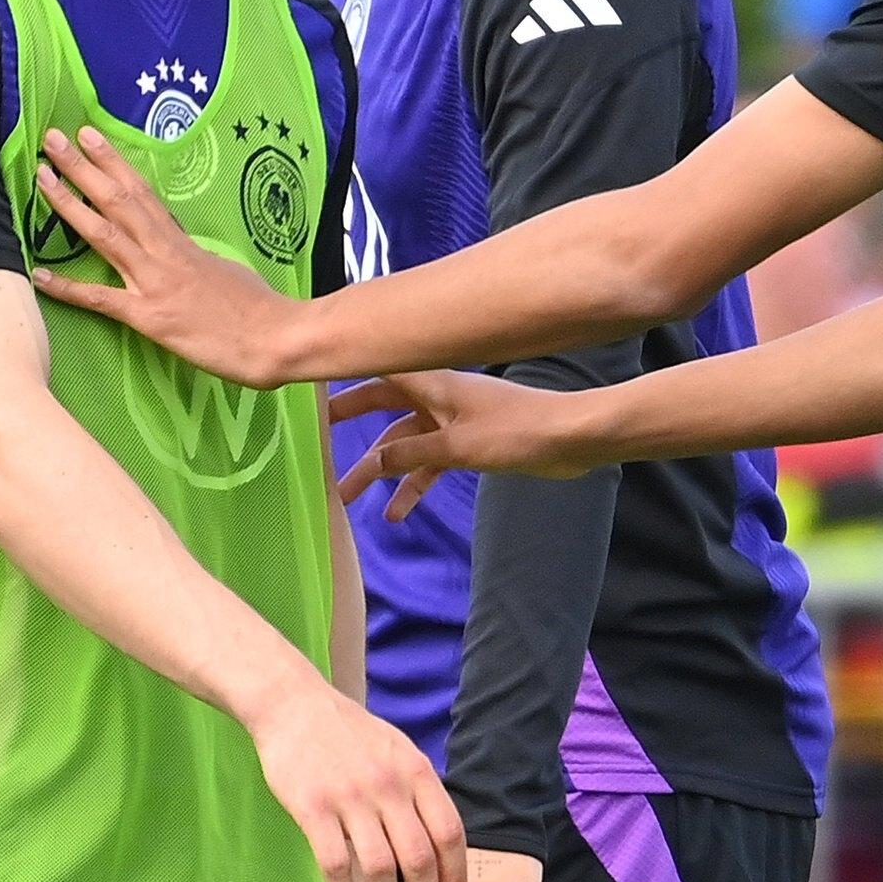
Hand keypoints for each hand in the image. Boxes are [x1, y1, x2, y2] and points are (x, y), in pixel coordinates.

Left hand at [27, 127, 301, 386]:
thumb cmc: (260, 309)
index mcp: (182, 242)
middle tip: (53, 138)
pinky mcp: (150, 317)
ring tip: (42, 176)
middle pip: (117, 200)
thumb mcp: (226, 269)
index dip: (112, 163)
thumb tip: (183, 252)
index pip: (141, 192)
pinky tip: (39, 275)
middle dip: (82, 167)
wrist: (277, 339)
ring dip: (69, 204)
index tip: (88, 137)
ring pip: (104, 233)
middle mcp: (164, 253)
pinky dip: (68, 287)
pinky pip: (101, 299)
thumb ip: (196, 258)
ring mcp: (155, 282)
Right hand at [247, 676, 467, 881]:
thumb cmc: (348, 732)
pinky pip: (336, 866)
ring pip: (381, 869)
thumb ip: (419, 790)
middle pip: (420, 859)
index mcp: (416, 771)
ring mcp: (350, 797)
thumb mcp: (397, 749)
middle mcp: (388, 785)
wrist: (293, 704)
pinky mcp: (313, 808)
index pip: (450, 833)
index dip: (456, 874)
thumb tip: (441, 842)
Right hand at [331, 372, 598, 519]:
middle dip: (351, 426)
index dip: (346, 371)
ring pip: (404, 442)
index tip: (314, 379)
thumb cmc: (517, 431)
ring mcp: (452, 419)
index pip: (379, 368)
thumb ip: (411, 454)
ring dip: (380, 469)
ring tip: (349, 499)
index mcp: (434, 382)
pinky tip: (397, 513)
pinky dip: (413, 484)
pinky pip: (429, 462)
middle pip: (383, 407)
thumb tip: (371, 460)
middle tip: (314, 438)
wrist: (569, 440)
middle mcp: (438, 396)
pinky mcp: (468, 442)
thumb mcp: (457, 447)